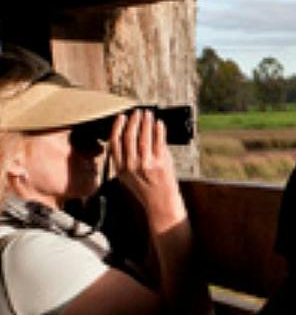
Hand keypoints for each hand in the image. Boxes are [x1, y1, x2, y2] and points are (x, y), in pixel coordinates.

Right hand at [108, 109, 185, 228]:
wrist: (160, 202)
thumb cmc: (145, 188)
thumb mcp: (128, 175)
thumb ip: (126, 158)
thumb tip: (131, 134)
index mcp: (120, 168)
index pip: (115, 142)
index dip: (118, 127)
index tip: (122, 117)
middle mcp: (131, 166)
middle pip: (129, 137)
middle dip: (133, 122)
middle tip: (137, 112)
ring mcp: (146, 164)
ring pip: (144, 138)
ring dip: (146, 123)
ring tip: (148, 114)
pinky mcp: (161, 163)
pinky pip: (159, 142)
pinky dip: (159, 131)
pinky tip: (159, 123)